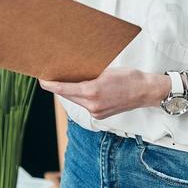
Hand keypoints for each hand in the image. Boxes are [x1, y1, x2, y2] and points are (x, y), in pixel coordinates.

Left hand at [39, 67, 164, 119]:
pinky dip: (81, 98)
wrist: (146, 92)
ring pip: (76, 101)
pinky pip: (85, 106)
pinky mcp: (100, 116)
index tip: (41, 80)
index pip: (64, 89)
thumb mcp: (106, 71)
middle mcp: (92, 105)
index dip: (50, 85)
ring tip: (66, 81)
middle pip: (68, 96)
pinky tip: (82, 90)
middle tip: (51, 77)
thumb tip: (73, 74)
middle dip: (59, 87)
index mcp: (92, 91)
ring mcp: (96, 112)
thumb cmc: (129, 77)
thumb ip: (88, 75)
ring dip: (70, 92)